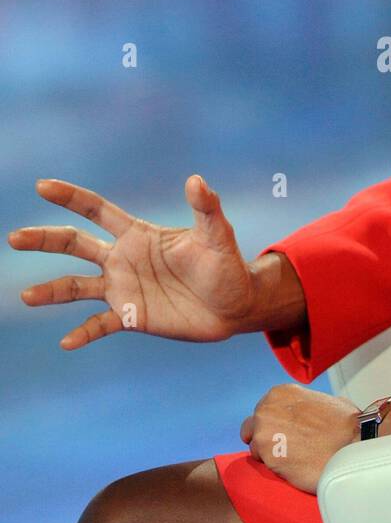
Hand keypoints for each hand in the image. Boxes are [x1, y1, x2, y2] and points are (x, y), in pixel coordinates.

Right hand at [8, 175, 258, 349]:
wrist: (236, 306)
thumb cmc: (228, 266)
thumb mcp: (217, 236)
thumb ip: (205, 209)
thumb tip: (196, 180)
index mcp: (139, 234)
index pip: (97, 210)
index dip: (71, 197)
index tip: (42, 186)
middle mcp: (123, 259)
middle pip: (75, 244)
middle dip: (45, 240)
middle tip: (15, 237)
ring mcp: (124, 288)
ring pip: (77, 287)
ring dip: (52, 291)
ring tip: (26, 296)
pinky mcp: (132, 317)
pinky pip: (100, 325)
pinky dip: (83, 333)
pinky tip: (66, 342)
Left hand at [240, 384, 360, 493]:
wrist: (353, 444)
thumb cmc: (345, 424)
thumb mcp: (322, 400)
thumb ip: (303, 405)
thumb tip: (303, 414)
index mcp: (278, 394)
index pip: (262, 412)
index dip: (273, 425)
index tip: (286, 434)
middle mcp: (266, 410)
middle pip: (252, 430)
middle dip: (266, 439)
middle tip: (287, 449)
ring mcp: (264, 434)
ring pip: (256, 450)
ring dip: (270, 456)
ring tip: (294, 460)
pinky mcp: (268, 457)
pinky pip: (265, 466)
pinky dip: (277, 469)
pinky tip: (295, 467)